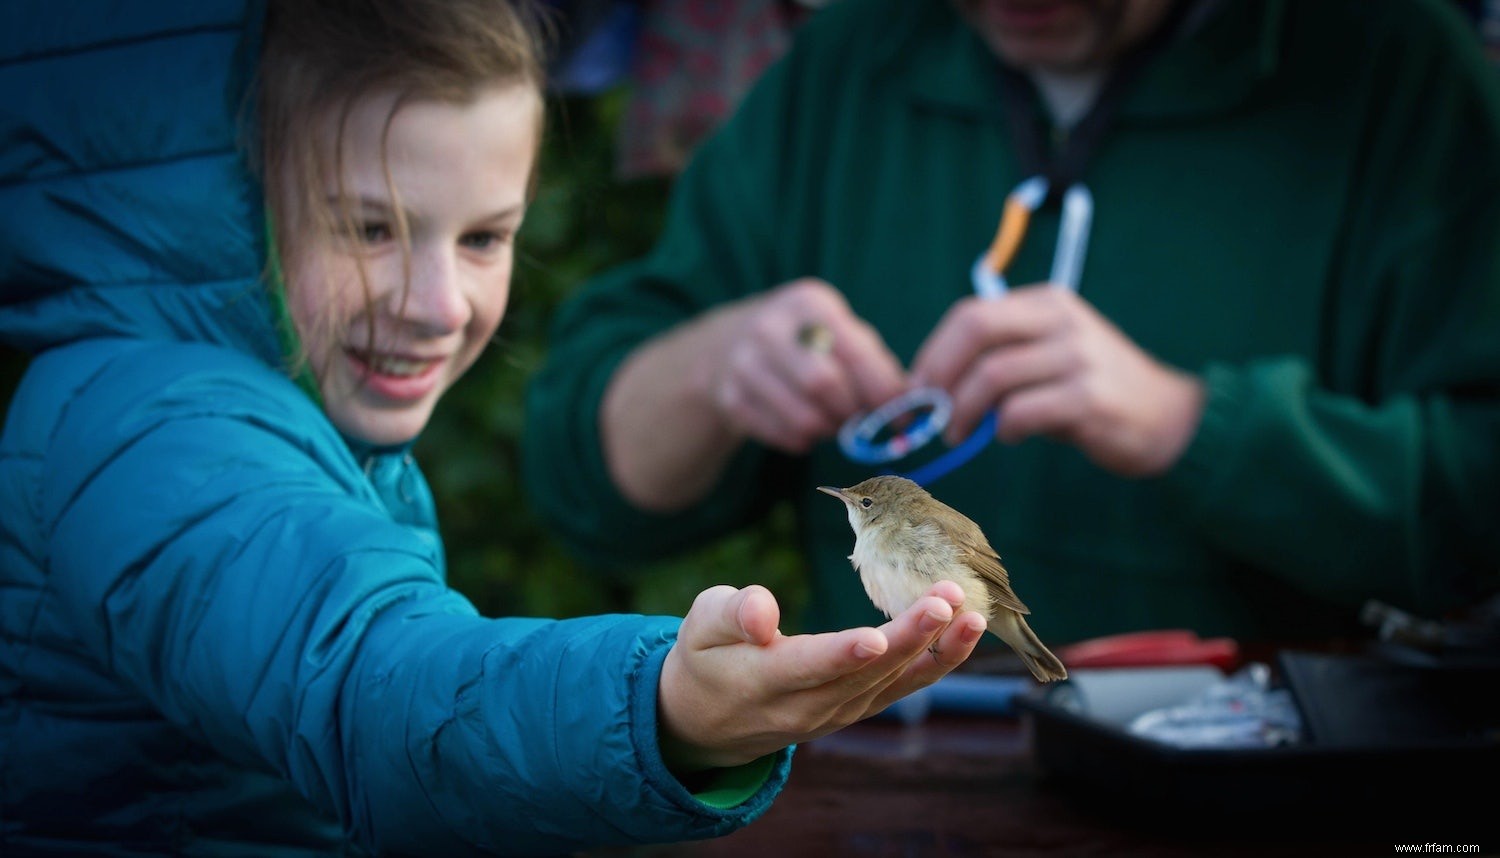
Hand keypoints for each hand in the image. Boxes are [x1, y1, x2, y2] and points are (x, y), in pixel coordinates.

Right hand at [657, 581, 984, 771]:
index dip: (842, 654)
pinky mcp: (858, 707)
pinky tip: (966, 631)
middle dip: (909, 636)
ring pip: (893, 682)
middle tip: (945, 600)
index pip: (808, 667)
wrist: (711, 720)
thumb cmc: (706, 656)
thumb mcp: (700, 626)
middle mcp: (806, 706)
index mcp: (764, 681)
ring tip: (968, 610)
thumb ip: (732, 614)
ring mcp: (838, 712)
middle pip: (865, 673)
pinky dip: (937, 662)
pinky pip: (903, 687)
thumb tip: (763, 611)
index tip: (876, 638)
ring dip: (934, 647)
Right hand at [710, 278, 905, 452]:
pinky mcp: (730, 398)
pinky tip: (806, 425)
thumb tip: (907, 407)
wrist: (731, 343)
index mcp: (808, 303)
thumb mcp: (840, 331)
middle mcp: (769, 328)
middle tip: (860, 419)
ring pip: (804, 419)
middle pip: (824, 386)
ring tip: (834, 421)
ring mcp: (743, 363)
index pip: (855, 354)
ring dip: (830, 430)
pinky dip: (805, 441)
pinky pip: (783, 437)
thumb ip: (875, 363)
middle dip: (852, 412)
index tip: (902, 417)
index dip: (884, 392)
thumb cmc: (808, 339)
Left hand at [910, 287, 1205, 476]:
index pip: (971, 314)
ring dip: (962, 411)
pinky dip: (1001, 429)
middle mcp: (1062, 322)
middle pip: (976, 331)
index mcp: (1047, 304)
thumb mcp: (1051, 356)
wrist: (1170, 419)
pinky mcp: (1088, 400)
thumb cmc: (1096, 390)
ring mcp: (1077, 358)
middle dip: (939, 375)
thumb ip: (1001, 358)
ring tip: (958, 433)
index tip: (918, 387)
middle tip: (928, 410)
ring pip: (992, 376)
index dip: (934, 352)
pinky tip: (1008, 436)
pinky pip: (1021, 413)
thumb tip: (932, 386)